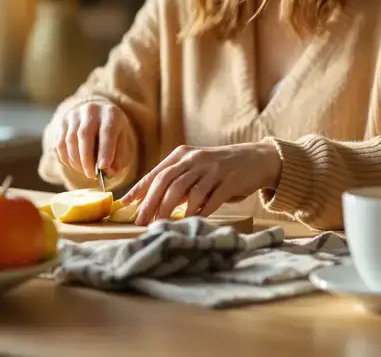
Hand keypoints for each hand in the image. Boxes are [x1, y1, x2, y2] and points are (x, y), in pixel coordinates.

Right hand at [53, 101, 134, 178]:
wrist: (98, 119)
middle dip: (86, 159)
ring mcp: (74, 115)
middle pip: (84, 135)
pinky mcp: (62, 123)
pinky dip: (65, 159)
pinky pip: (59, 144)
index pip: (107, 131)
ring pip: (69, 140)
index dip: (105, 150)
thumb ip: (119, 159)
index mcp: (111, 113)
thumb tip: (107, 171)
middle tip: (91, 175)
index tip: (103, 167)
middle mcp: (91, 110)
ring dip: (76, 161)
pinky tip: (74, 165)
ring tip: (84, 171)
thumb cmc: (113, 136)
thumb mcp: (122, 145)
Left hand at [121, 142, 282, 225]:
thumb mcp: (194, 169)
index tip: (125, 204)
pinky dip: (200, 211)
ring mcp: (213, 169)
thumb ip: (175, 182)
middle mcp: (195, 160)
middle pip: (168, 182)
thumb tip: (148, 202)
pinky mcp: (230, 180)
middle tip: (142, 221)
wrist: (255, 159)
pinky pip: (211, 199)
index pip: (156, 173)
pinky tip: (192, 221)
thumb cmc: (218, 168)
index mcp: (182, 155)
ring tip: (162, 225)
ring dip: (173, 210)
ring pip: (187, 191)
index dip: (139, 189)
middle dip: (152, 203)